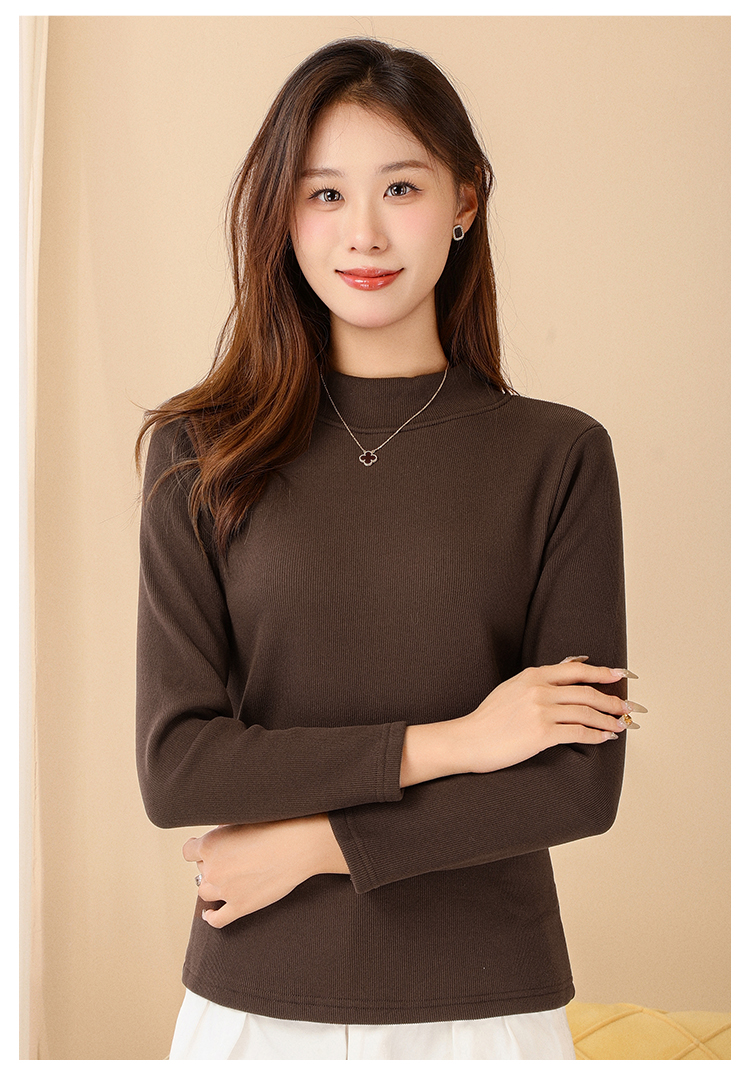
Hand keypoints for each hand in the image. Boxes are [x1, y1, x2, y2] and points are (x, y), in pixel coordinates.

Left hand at [182, 814, 347, 928]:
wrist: (298, 846)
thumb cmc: (275, 826)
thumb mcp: (242, 819)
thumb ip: (224, 829)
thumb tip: (218, 833)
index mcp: (210, 844)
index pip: (188, 851)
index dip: (197, 849)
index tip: (204, 849)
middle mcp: (212, 869)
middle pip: (200, 870)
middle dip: (211, 864)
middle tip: (231, 859)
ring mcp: (225, 890)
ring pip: (205, 892)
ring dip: (211, 886)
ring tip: (221, 882)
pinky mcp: (240, 907)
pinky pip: (217, 919)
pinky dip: (211, 917)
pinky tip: (209, 914)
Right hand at [400, 659, 640, 784]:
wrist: (469, 739)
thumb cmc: (489, 718)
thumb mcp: (512, 687)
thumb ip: (540, 679)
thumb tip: (571, 666)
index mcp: (532, 675)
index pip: (576, 670)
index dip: (602, 672)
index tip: (620, 674)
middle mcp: (539, 690)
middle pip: (586, 692)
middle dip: (612, 700)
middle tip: (628, 706)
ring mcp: (541, 711)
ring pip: (586, 713)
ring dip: (608, 720)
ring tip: (620, 725)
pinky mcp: (542, 734)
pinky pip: (578, 733)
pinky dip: (596, 735)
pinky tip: (605, 738)